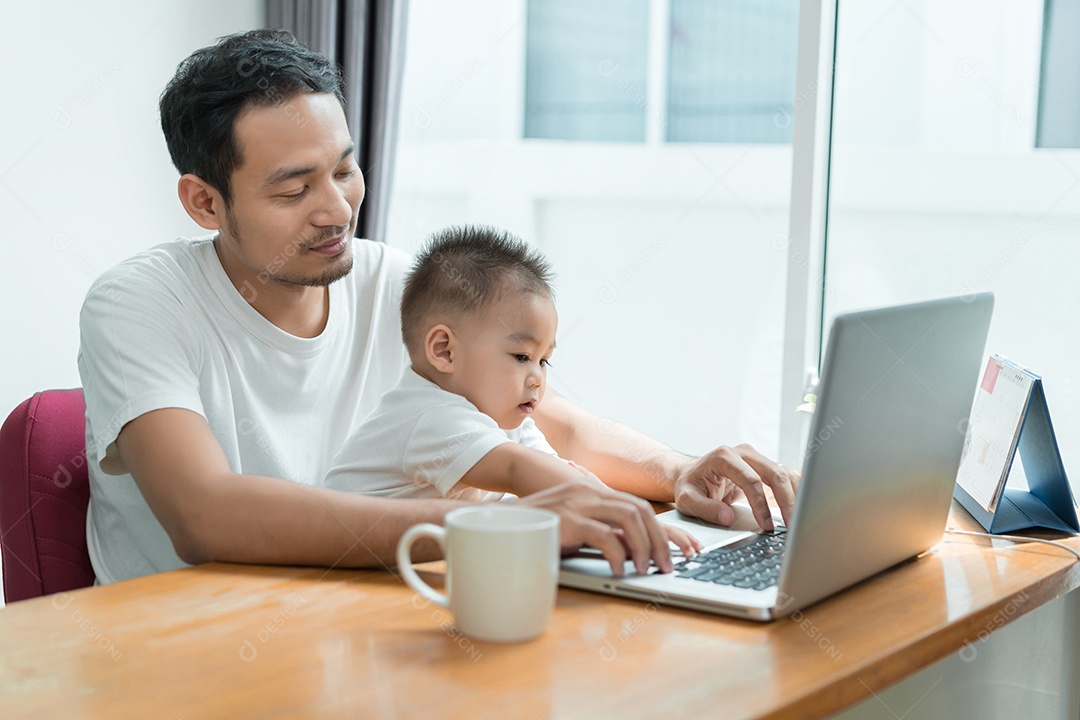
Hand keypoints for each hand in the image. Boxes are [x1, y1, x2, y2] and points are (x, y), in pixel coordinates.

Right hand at [516, 483, 687, 576]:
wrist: (495, 523)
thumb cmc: (534, 529)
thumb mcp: (572, 528)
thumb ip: (600, 533)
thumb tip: (632, 551)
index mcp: (592, 491)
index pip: (639, 506)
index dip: (666, 528)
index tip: (687, 547)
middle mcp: (588, 491)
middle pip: (640, 510)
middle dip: (662, 539)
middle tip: (670, 565)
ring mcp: (578, 503)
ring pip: (629, 519)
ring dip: (645, 546)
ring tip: (648, 569)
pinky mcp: (567, 519)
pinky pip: (605, 535)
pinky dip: (618, 554)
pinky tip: (620, 570)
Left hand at [674, 443, 798, 531]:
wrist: (690, 474)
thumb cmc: (689, 486)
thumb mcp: (686, 499)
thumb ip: (704, 508)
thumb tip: (727, 518)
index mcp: (723, 457)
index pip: (751, 480)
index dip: (761, 504)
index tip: (767, 525)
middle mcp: (743, 452)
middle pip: (774, 473)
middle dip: (787, 500)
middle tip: (792, 525)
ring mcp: (755, 457)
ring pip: (784, 473)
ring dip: (795, 496)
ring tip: (799, 519)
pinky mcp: (763, 466)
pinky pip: (784, 477)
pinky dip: (794, 492)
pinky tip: (799, 509)